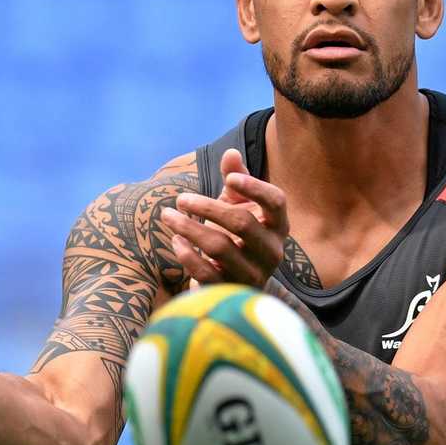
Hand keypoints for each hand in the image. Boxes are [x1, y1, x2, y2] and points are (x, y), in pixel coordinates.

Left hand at [161, 148, 289, 287]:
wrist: (233, 281)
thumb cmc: (236, 234)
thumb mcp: (237, 205)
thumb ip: (236, 178)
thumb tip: (230, 153)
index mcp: (278, 225)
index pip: (276, 202)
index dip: (254, 187)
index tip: (229, 178)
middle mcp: (272, 251)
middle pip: (241, 222)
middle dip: (207, 207)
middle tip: (180, 198)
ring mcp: (254, 274)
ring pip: (219, 247)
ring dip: (188, 228)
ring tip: (168, 215)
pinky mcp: (231, 291)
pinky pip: (206, 272)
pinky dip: (186, 255)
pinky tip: (175, 241)